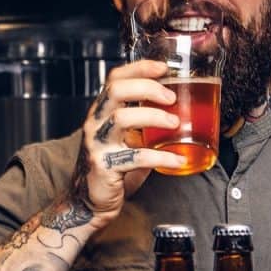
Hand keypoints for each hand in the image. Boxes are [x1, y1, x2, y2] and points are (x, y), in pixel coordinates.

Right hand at [63, 60, 185, 225]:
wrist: (88, 202)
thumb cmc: (111, 169)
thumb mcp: (126, 140)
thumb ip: (144, 126)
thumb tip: (182, 114)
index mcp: (101, 112)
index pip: (115, 78)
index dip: (139, 68)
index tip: (163, 68)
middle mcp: (96, 124)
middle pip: (116, 90)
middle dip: (147, 88)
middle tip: (171, 98)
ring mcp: (98, 144)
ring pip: (122, 118)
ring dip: (154, 117)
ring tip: (175, 124)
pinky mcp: (104, 166)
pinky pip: (136, 157)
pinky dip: (161, 157)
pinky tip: (178, 159)